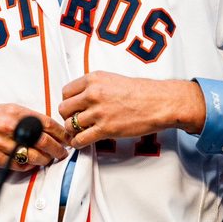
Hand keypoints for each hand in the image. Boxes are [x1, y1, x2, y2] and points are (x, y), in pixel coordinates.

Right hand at [0, 104, 69, 170]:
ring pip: (33, 156)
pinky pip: (19, 165)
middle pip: (43, 141)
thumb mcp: (10, 109)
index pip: (46, 123)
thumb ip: (29, 118)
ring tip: (50, 159)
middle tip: (63, 153)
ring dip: (45, 160)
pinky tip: (34, 163)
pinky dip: (30, 166)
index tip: (68, 138)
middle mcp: (10, 127)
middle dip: (57, 149)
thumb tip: (51, 129)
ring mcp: (3, 144)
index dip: (60, 133)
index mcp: (16, 112)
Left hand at [58, 71, 205, 148]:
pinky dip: (78, 143)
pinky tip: (83, 141)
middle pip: (64, 108)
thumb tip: (81, 97)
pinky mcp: (105, 129)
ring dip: (74, 130)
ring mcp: (98, 112)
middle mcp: (93, 93)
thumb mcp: (113, 79)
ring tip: (81, 131)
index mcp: (93, 79)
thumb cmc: (140, 91)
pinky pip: (80, 139)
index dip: (68, 101)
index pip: (66, 92)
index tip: (73, 107)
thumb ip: (95, 86)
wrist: (158, 102)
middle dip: (68, 116)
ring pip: (69, 125)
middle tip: (75, 120)